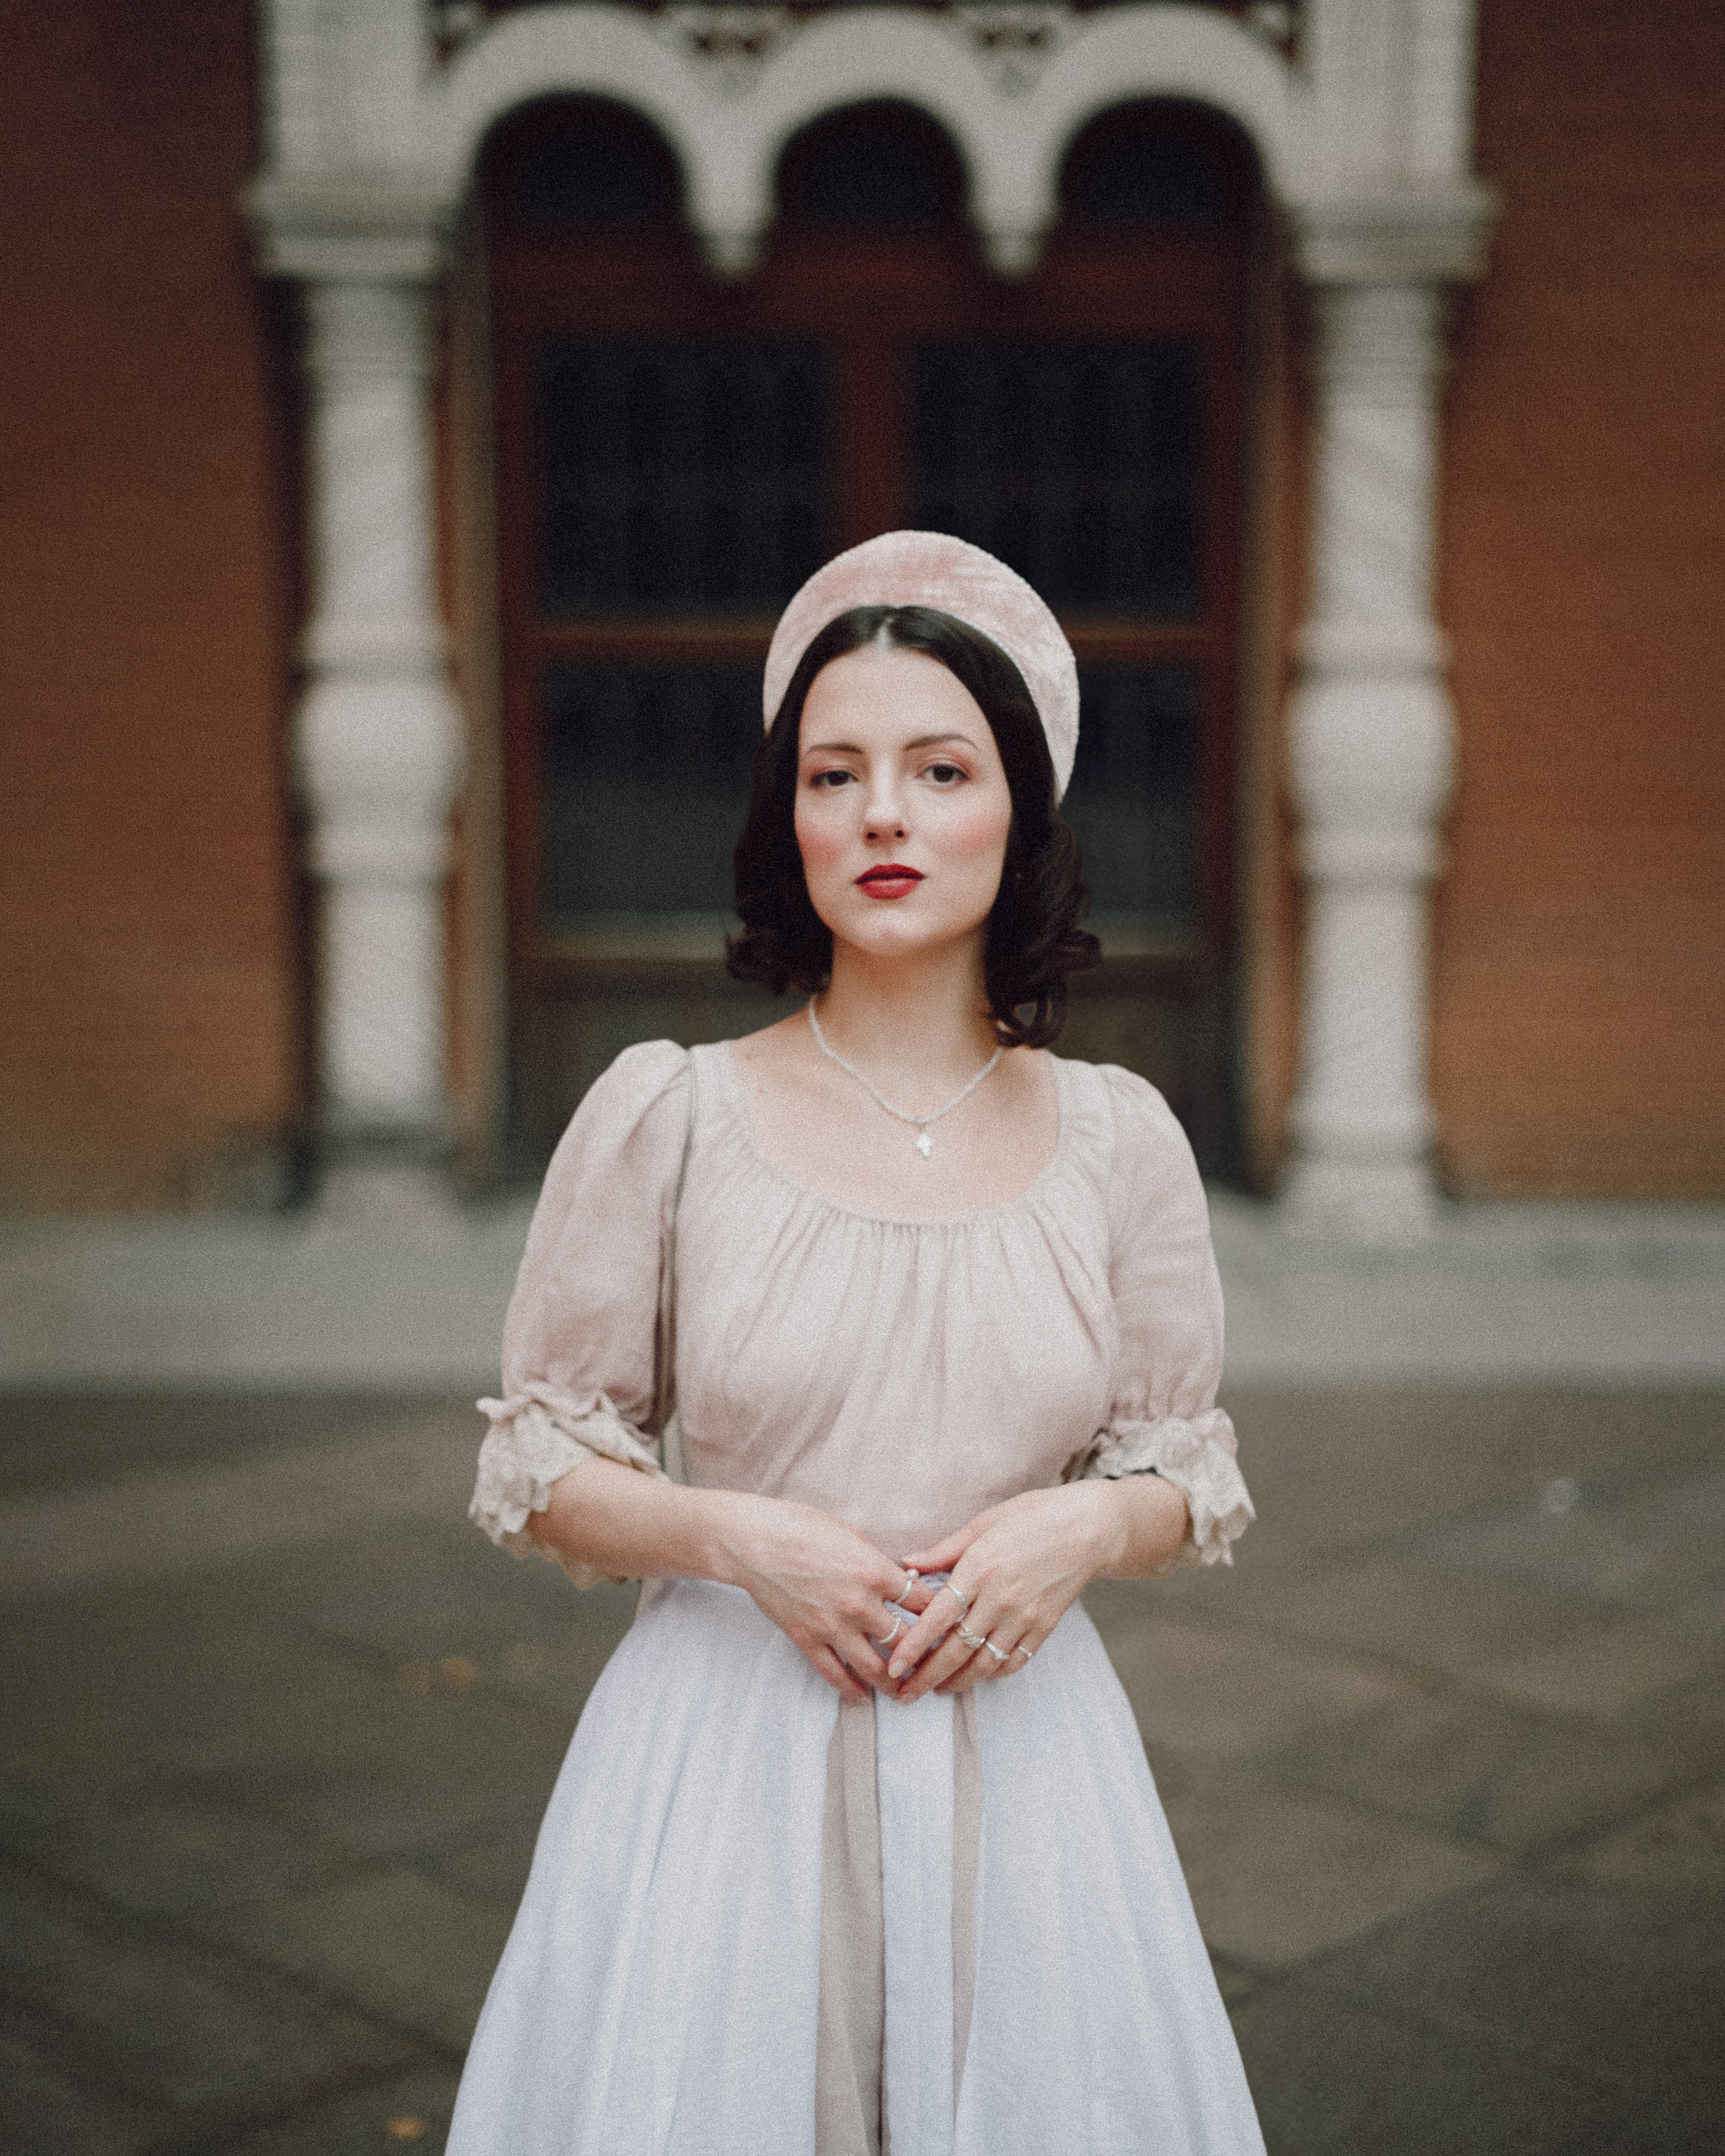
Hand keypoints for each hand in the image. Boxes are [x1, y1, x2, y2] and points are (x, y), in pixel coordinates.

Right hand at [712, 1493, 934, 1703]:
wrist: (753, 1542)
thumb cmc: (800, 1526)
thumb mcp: (850, 1533)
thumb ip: (876, 1559)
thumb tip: (896, 1574)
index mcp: (876, 1572)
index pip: (923, 1601)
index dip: (939, 1613)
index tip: (947, 1624)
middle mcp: (860, 1604)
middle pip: (906, 1640)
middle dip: (923, 1655)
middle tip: (934, 1665)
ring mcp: (833, 1627)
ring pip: (875, 1668)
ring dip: (893, 1683)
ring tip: (904, 1692)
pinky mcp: (808, 1640)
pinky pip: (835, 1674)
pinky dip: (851, 1690)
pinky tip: (862, 1697)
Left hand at [889, 1480, 1181, 1700]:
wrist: (1089, 1528)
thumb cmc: (1034, 1516)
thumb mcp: (984, 1522)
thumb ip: (944, 1549)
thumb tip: (907, 1563)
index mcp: (979, 1569)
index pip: (937, 1619)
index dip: (912, 1647)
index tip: (893, 1666)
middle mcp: (1000, 1599)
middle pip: (956, 1650)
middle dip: (927, 1677)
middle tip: (905, 1694)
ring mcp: (1025, 1617)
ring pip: (984, 1663)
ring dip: (957, 1682)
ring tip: (937, 1690)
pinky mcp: (1045, 1628)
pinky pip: (1014, 1661)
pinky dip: (992, 1673)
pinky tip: (977, 1675)